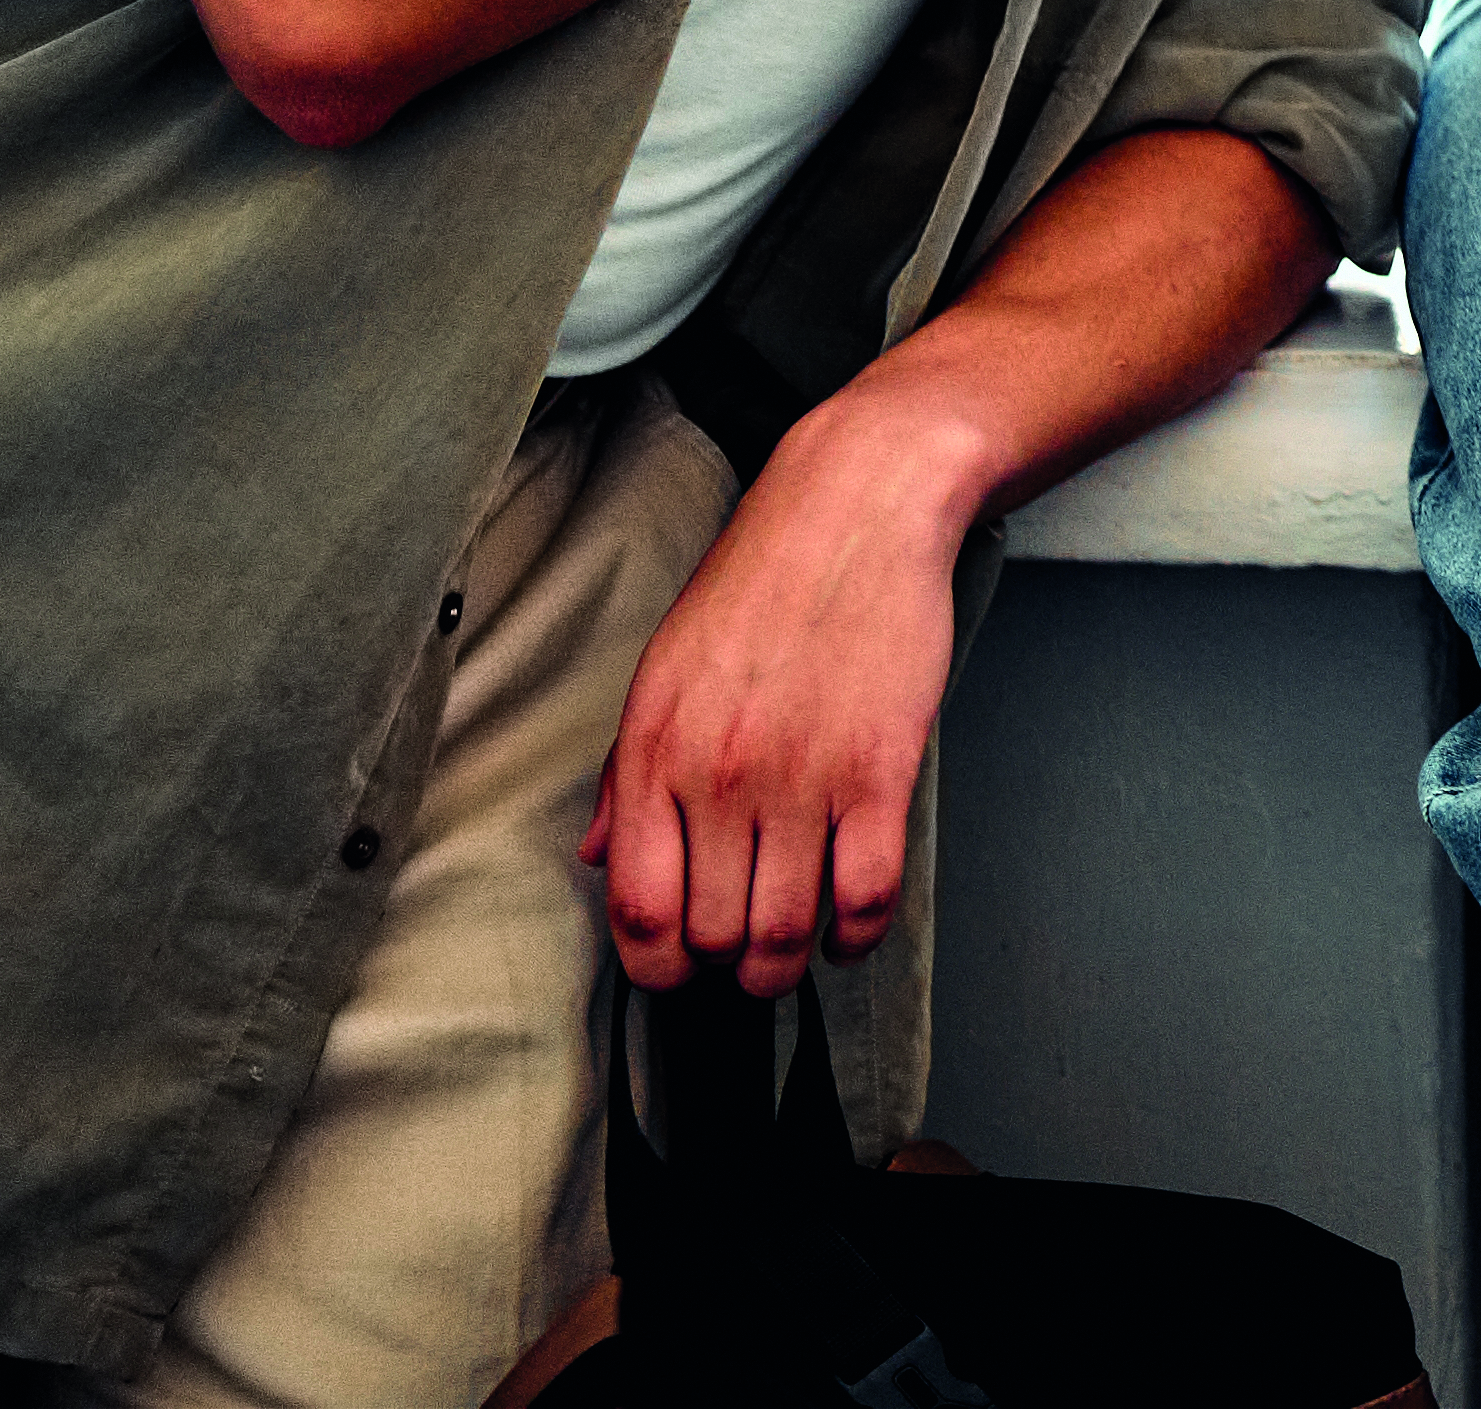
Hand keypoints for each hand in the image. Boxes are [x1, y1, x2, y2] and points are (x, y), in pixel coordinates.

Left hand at [580, 416, 971, 996]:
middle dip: (723, 968)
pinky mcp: (880, 769)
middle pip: (711, 934)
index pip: (637, 909)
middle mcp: (720, 776)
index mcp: (655, 753)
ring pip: (785, 931)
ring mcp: (803, 776)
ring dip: (786, 966)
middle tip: (741, 957)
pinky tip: (850, 929)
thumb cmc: (761, 582)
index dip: (654, 966)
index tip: (675, 970)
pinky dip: (857, 935)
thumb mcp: (664, 671)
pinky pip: (865, 894)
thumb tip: (600, 857)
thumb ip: (628, 774)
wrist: (857, 509)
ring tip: (791, 956)